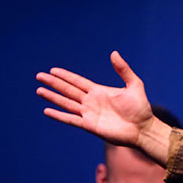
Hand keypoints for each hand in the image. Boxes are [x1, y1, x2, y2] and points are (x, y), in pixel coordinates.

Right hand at [36, 51, 153, 148]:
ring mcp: (89, 114)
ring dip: (53, 97)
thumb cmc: (141, 108)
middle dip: (54, 83)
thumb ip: (123, 70)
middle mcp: (91, 102)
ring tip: (39, 90)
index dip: (65, 76)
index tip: (52, 70)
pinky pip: (71, 119)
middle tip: (39, 76)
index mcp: (99, 91)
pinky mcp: (90, 126)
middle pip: (68, 90)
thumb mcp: (134, 85)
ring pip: (66, 103)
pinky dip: (59, 115)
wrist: (143, 129)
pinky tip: (47, 110)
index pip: (77, 82)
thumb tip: (113, 53)